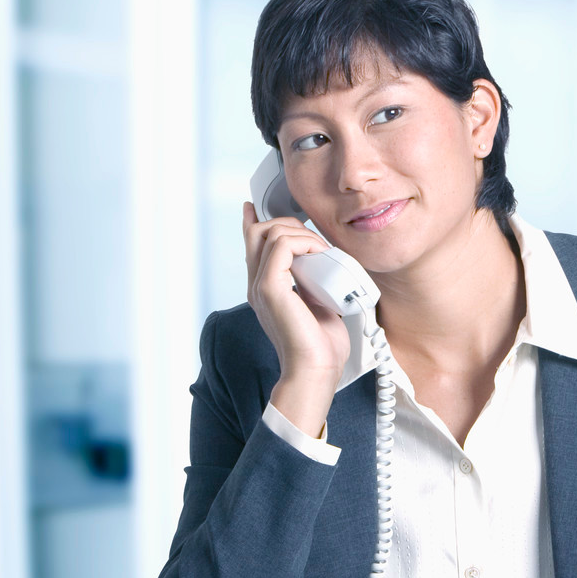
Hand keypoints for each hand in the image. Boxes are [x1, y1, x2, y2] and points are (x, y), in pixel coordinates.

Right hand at [243, 201, 351, 434]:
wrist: (316, 370)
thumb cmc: (322, 346)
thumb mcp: (319, 303)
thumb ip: (314, 281)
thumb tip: (324, 263)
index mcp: (266, 288)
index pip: (252, 245)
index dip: (254, 221)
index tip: (254, 207)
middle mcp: (258, 284)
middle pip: (258, 231)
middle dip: (289, 223)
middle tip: (317, 240)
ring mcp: (261, 285)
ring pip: (271, 232)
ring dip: (303, 234)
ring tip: (324, 252)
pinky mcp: (270, 288)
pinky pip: (282, 246)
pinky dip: (305, 243)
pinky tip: (321, 255)